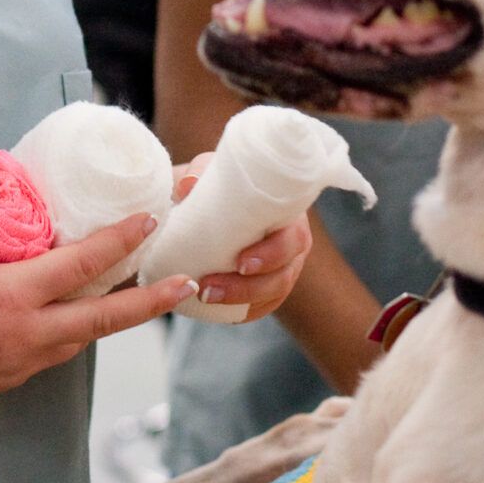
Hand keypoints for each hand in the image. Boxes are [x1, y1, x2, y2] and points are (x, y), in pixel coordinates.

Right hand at [0, 148, 197, 423]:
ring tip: (141, 296)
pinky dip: (79, 332)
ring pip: (86, 338)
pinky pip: (59, 352)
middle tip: (186, 282)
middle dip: (151, 300)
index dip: (121, 241)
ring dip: (116, 318)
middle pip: (107, 317)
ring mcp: (26, 361)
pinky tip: (79, 319)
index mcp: (15, 295)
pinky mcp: (14, 378)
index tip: (150, 222)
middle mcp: (32, 332)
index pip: (83, 265)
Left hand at [167, 162, 312, 320]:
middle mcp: (292, 244)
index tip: (241, 262)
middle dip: (251, 286)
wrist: (212, 198)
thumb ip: (200, 172)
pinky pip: (261, 306)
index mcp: (289, 215)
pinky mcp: (268, 285)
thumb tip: (188, 186)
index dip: (272, 254)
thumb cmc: (220, 183)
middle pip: (284, 274)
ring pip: (273, 294)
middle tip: (210, 286)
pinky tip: (214, 309)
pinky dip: (241, 310)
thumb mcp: (210, 172)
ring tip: (204, 295)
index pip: (294, 238)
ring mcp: (283, 268)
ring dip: (240, 299)